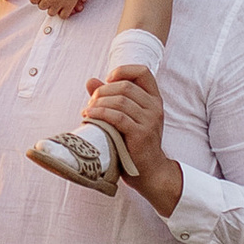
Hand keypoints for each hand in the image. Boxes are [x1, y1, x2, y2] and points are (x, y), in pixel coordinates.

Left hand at [24, 0, 99, 18]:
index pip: (33, 0)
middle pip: (42, 7)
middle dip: (44, 1)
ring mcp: (59, 4)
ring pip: (51, 13)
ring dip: (52, 8)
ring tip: (56, 0)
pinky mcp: (69, 5)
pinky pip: (63, 15)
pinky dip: (62, 12)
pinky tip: (64, 5)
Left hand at [86, 66, 180, 217]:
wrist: (150, 172)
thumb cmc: (135, 144)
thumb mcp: (126, 117)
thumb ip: (110, 97)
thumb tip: (91, 80)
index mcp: (154, 99)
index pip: (143, 72)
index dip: (123, 71)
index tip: (107, 80)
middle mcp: (155, 107)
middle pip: (125, 86)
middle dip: (103, 91)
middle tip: (91, 102)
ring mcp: (150, 120)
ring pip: (120, 100)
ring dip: (99, 103)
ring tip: (88, 111)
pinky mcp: (141, 134)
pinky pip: (118, 117)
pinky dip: (100, 114)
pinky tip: (90, 116)